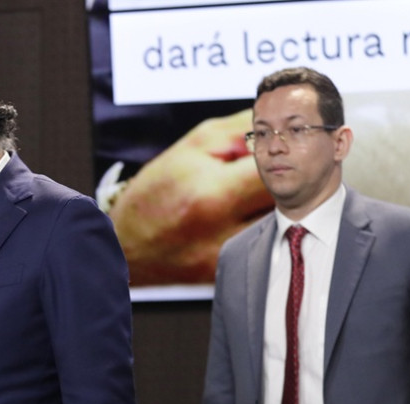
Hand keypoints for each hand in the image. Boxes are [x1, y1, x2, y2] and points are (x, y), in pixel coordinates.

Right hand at [107, 109, 274, 284]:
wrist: (127, 245)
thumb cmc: (154, 193)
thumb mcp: (192, 147)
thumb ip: (240, 132)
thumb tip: (277, 125)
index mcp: (212, 194)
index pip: (274, 170)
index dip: (282, 156)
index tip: (280, 150)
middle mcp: (221, 230)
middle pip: (281, 201)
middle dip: (280, 180)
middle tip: (266, 173)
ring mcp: (225, 255)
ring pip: (273, 223)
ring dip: (268, 206)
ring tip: (244, 198)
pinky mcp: (225, 271)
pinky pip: (256, 243)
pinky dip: (253, 228)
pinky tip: (233, 220)